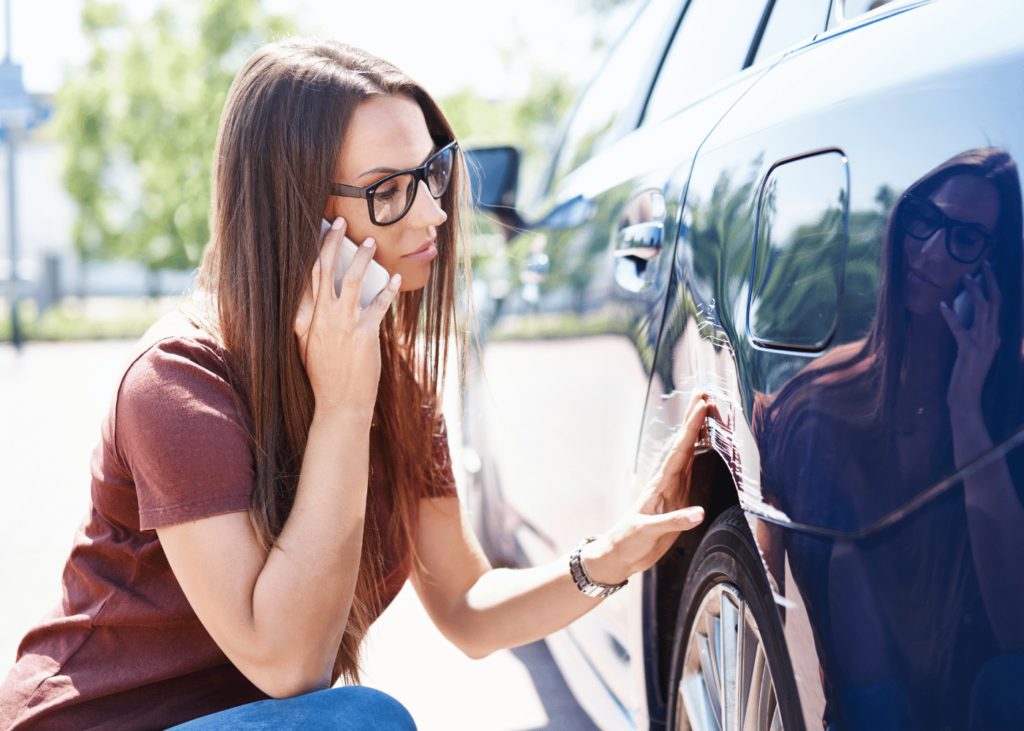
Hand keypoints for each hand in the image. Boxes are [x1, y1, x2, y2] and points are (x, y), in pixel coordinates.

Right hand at [293, 217, 401, 415]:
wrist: (339, 405)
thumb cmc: (324, 375)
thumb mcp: (305, 346)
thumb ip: (305, 318)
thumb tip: (312, 291)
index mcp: (302, 320)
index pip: (305, 277)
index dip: (311, 251)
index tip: (318, 231)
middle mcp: (320, 318)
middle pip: (324, 270)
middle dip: (333, 242)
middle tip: (342, 222)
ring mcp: (343, 325)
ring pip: (353, 280)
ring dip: (363, 257)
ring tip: (370, 242)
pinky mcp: (365, 335)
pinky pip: (378, 303)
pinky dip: (388, 288)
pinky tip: (395, 278)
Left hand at [582, 390, 707, 585]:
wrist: (619, 555)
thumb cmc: (629, 542)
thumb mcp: (648, 532)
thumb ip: (673, 522)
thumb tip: (698, 513)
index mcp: (660, 486)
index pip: (680, 451)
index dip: (692, 428)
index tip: (702, 406)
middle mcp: (667, 483)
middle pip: (685, 445)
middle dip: (694, 420)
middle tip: (704, 394)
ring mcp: (672, 490)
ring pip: (688, 454)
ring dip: (697, 433)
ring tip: (706, 412)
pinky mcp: (676, 500)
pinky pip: (690, 472)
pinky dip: (699, 455)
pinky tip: (705, 446)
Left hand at [940, 259, 1000, 415]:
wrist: (967, 398)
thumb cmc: (969, 376)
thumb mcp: (981, 353)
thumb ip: (986, 339)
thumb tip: (987, 325)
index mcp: (996, 336)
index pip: (999, 305)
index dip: (994, 285)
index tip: (988, 269)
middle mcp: (994, 336)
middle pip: (996, 301)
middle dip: (990, 280)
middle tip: (984, 263)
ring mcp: (982, 343)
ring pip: (982, 309)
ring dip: (974, 290)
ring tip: (965, 277)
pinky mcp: (968, 350)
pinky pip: (959, 328)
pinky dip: (950, 315)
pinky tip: (942, 304)